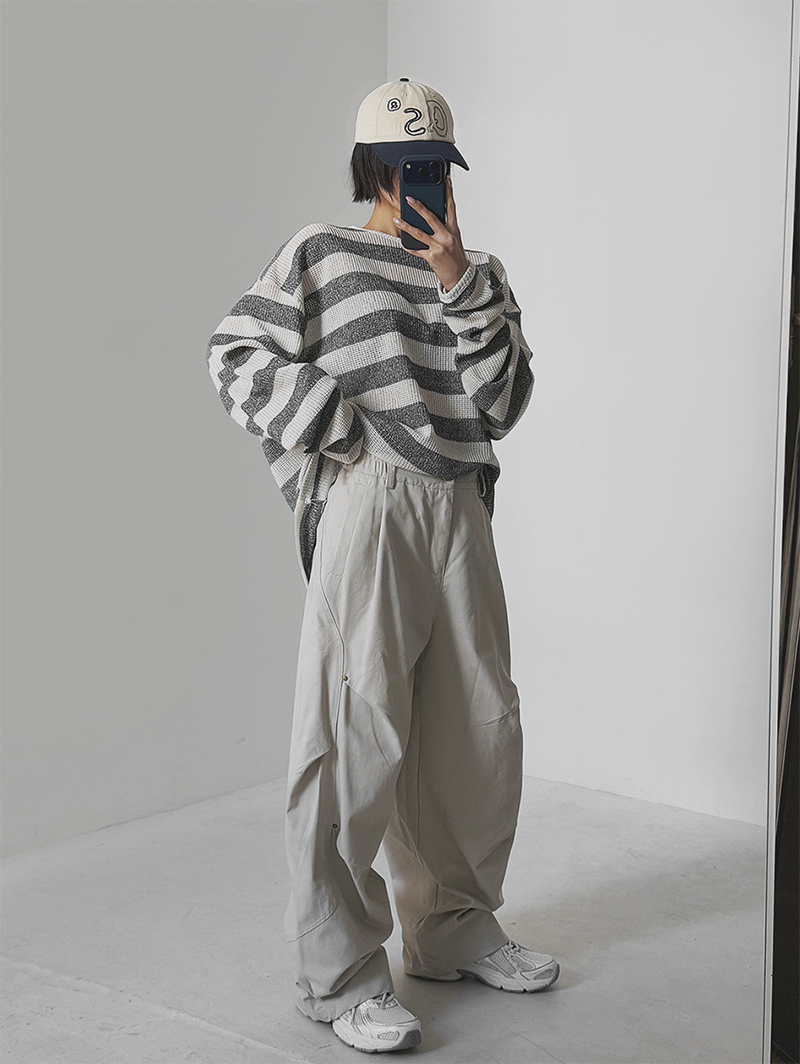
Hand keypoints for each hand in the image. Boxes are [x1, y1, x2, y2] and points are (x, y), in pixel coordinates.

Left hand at [394, 176, 470, 292]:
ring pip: (420, 233)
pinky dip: (408, 246)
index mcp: (454, 230)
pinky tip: (401, 242)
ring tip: (397, 220)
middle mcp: (447, 236)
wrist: (460, 278)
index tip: (446, 181)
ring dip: (406, 226)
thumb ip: (445, 228)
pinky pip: (417, 250)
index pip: (451, 208)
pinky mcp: (432, 257)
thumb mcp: (454, 240)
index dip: (448, 193)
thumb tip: (430, 218)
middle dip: (419, 207)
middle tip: (409, 199)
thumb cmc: (456, 258)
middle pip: (431, 218)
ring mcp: (439, 247)